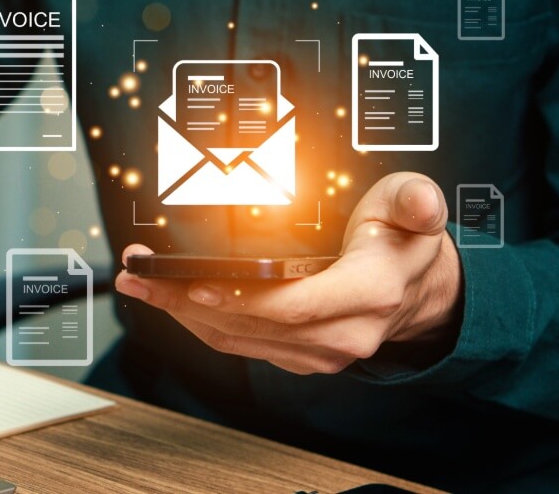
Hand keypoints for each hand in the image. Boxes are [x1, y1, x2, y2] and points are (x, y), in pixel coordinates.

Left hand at [115, 172, 462, 374]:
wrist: (416, 290)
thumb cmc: (402, 243)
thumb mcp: (412, 209)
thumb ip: (414, 201)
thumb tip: (419, 204)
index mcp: (368, 295)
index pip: (295, 305)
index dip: (242, 297)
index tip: (197, 282)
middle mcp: (342, 333)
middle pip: (252, 324)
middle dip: (188, 301)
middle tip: (141, 278)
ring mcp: (318, 352)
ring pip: (237, 339)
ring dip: (182, 313)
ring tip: (140, 286)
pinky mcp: (297, 356)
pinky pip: (239, 344)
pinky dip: (201, 323)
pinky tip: (170, 302)